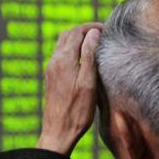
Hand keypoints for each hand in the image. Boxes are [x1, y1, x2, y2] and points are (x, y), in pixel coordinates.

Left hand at [37, 23, 102, 155]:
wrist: (58, 131)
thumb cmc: (77, 110)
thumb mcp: (88, 82)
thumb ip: (89, 55)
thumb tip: (93, 33)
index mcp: (63, 60)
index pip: (76, 32)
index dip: (92, 27)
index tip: (107, 29)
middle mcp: (54, 61)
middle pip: (68, 34)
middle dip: (84, 30)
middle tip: (102, 33)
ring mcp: (51, 69)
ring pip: (63, 44)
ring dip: (77, 39)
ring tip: (95, 43)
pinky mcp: (51, 77)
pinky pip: (61, 54)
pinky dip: (72, 49)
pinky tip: (84, 58)